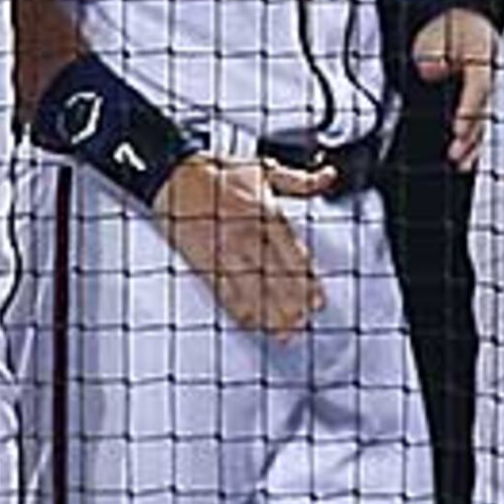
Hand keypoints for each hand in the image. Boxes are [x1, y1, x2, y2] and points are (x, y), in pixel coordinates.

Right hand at [153, 155, 327, 338]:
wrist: (176, 174)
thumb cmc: (220, 172)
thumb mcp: (266, 170)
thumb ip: (301, 181)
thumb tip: (327, 177)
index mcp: (265, 214)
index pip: (292, 255)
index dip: (306, 281)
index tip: (317, 301)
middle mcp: (247, 236)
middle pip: (274, 277)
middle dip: (290, 303)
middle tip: (303, 323)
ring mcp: (224, 252)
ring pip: (251, 289)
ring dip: (268, 313)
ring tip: (284, 333)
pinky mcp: (203, 262)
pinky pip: (223, 290)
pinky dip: (237, 309)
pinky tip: (250, 322)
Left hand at [409, 8, 501, 172]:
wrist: (455, 21)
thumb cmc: (447, 28)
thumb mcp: (437, 32)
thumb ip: (434, 51)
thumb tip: (433, 68)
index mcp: (483, 52)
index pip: (480, 84)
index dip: (470, 108)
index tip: (458, 128)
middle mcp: (488, 73)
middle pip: (484, 107)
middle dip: (471, 132)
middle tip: (456, 151)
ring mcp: (485, 87)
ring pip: (483, 118)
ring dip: (473, 142)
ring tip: (461, 163)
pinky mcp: (476, 99)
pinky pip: (478, 122)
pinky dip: (472, 141)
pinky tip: (465, 160)